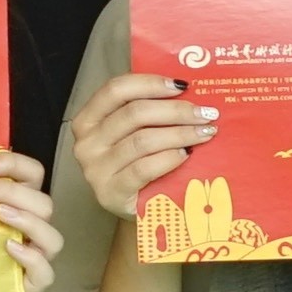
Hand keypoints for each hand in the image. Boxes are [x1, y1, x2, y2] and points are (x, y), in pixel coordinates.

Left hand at [0, 145, 57, 291]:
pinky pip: (45, 273)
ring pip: (52, 237)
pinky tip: (8, 247)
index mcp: (20, 204)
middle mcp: (34, 228)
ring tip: (0, 213)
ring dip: (28, 219)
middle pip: (43, 203)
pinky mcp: (33, 284)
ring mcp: (37, 257)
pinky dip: (31, 258)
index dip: (13, 163)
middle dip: (11, 190)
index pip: (32, 174)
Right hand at [68, 68, 216, 221]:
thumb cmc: (139, 163)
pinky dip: (170, 158)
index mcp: (88, 119)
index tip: (181, 85)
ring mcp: (96, 170)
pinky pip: (144, 168)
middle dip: (175, 110)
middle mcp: (86, 143)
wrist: (138, 209)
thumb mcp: (135, 132)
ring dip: (180, 133)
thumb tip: (185, 87)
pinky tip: (187, 154)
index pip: (116, 90)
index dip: (149, 83)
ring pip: (142, 140)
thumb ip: (149, 111)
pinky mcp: (111, 193)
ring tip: (205, 132)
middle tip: (205, 112)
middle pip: (134, 114)